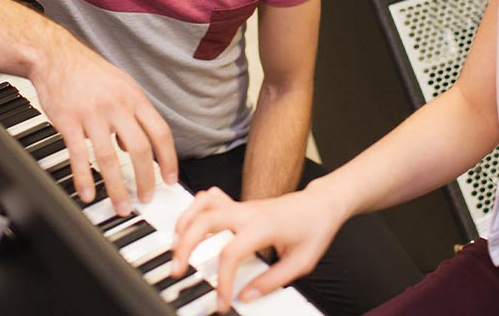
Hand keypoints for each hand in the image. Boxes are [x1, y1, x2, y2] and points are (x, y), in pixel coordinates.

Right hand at [29, 40, 176, 215]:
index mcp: (134, 99)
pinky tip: (88, 193)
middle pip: (140, 150)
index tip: (170, 179)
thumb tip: (133, 147)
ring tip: (120, 206)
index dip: (168, 160)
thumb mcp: (122, 86)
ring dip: (117, 188)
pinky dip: (84, 178)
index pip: (160, 133)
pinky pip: (79, 155)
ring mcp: (92, 115)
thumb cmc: (89, 73)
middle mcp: (117, 107)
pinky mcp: (68, 122)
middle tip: (146, 198)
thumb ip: (133, 115)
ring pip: (109, 158)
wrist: (55, 57)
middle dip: (146, 180)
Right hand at [170, 187, 345, 312]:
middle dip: (185, 246)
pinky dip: (194, 210)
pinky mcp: (240, 205)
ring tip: (177, 248)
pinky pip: (210, 199)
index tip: (222, 300)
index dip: (222, 280)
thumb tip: (247, 296)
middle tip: (178, 269)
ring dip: (184, 224)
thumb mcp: (301, 262)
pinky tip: (189, 226)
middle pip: (205, 221)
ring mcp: (242, 206)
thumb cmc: (314, 228)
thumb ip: (273, 280)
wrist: (322, 203)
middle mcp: (248, 212)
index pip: (231, 253)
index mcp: (264, 226)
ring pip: (203, 205)